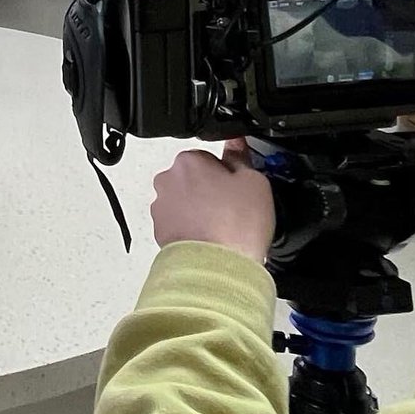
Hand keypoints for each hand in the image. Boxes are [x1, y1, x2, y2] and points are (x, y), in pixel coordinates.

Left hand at [151, 139, 275, 263]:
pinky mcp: (160, 235)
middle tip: (232, 206)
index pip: (208, 156)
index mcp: (189, 161)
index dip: (226, 171)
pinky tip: (212, 238)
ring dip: (199, 210)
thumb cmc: (235, 226)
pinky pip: (178, 224)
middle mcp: (168, 182)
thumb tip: (236, 143)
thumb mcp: (254, 181)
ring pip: (184, 202)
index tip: (236, 185)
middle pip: (192, 178)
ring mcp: (161, 210)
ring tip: (223, 226)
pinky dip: (192, 229)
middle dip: (209, 189)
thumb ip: (241, 157)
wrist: (217, 269)